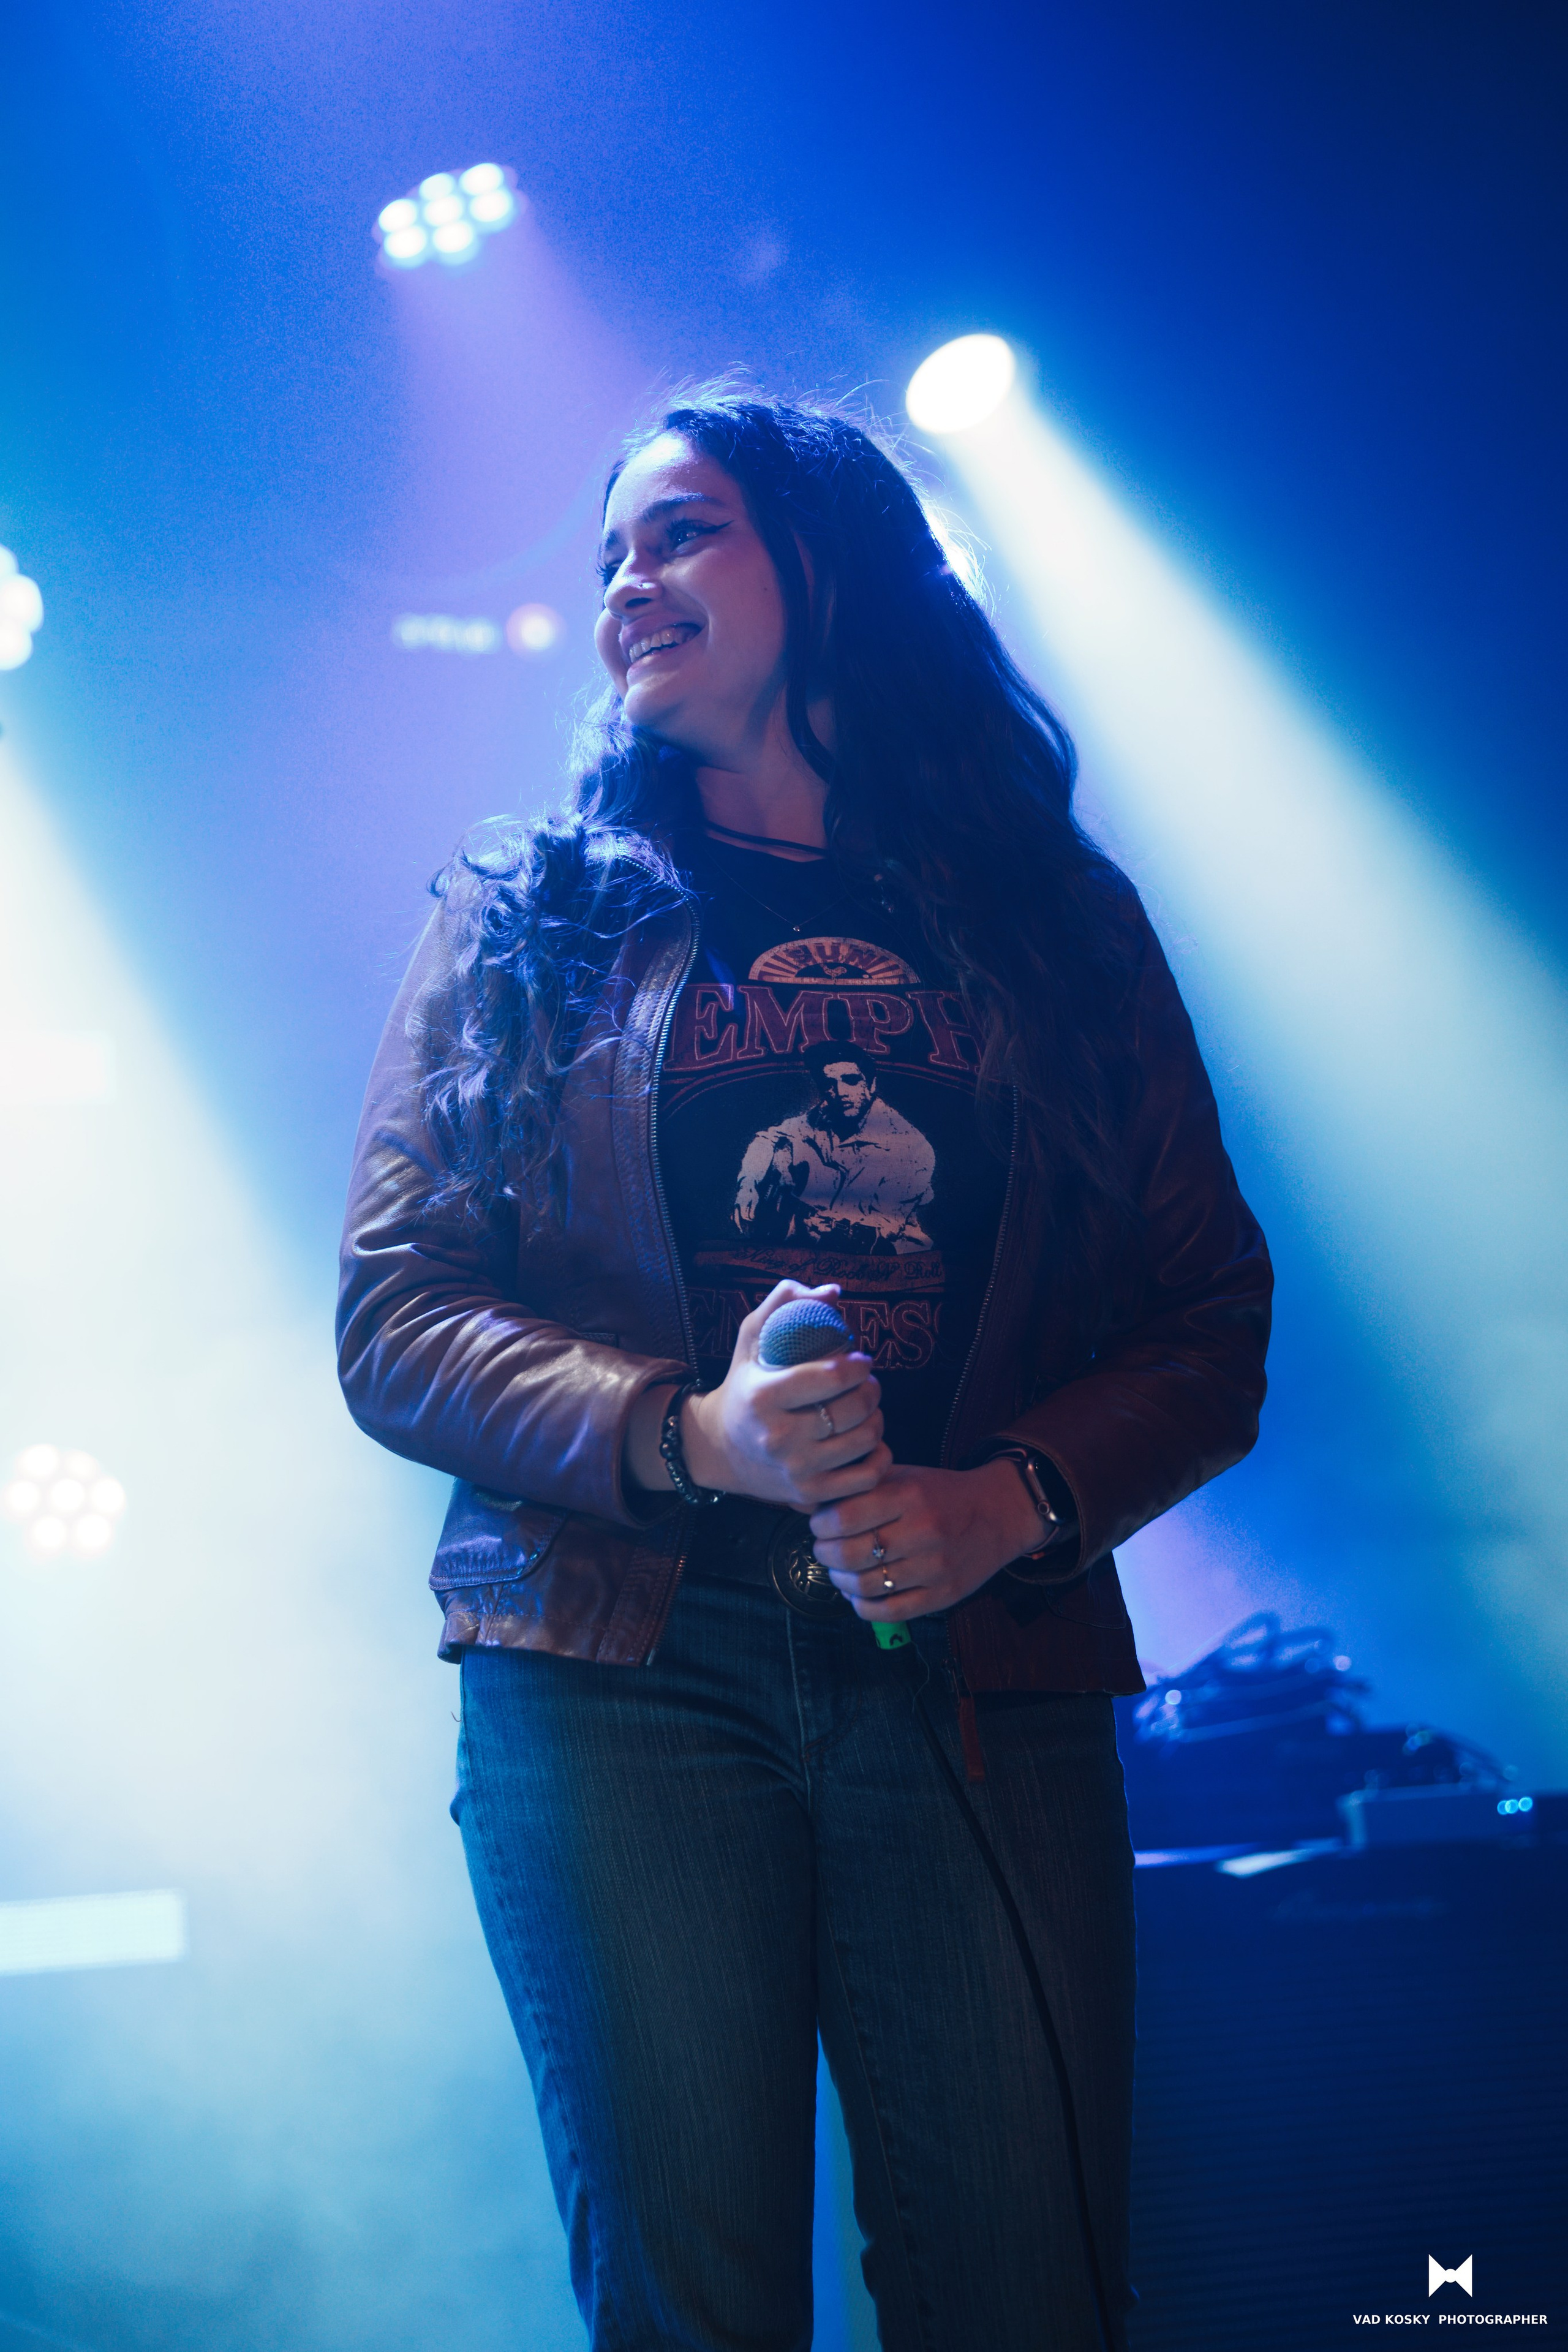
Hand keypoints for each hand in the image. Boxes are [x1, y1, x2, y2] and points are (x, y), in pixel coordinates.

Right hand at [626, 1281, 889, 1512]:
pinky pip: (867, 1477)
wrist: (720, 1449)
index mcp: (763, 1397)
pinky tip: (871, 1440)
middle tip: (867, 1383)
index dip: (857, 1366)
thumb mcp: (750, 1338)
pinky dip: (879, 1456)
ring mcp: (794, 1471)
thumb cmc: (743, 1385)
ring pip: (865, 1441)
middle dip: (871, 1390)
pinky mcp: (809, 1496)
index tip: (861, 1360)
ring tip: (867, 1408)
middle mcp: (777, 1438)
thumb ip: (785, 1302)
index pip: (829, 1378)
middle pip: (852, 1411)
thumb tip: (834, 1292)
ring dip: (877, 1419)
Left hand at [807, 1459, 1043, 1622]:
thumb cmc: (940, 1494)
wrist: (999, 1513)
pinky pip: (889, 1612)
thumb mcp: (903, 1476)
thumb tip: (802, 1499)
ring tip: (841, 1572)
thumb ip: (859, 1487)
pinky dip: (863, 1607)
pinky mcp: (944, 1596)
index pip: (844, 1517)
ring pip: (866, 1587)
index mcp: (910, 1496)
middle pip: (850, 1555)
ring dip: (841, 1582)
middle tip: (824, 1550)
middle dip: (825, 1555)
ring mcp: (935, 1567)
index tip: (820, 1525)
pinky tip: (859, 1595)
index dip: (821, 1525)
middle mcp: (924, 1531)